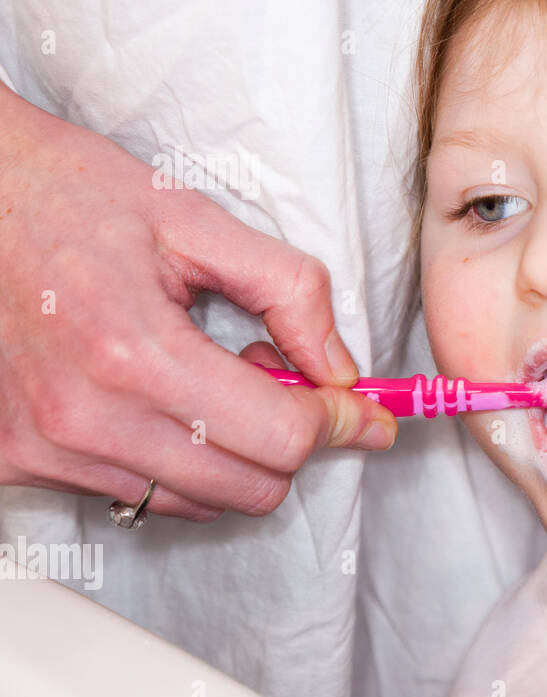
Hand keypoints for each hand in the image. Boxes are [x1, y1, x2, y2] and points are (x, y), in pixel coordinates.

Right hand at [0, 88, 397, 520]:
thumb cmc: (63, 194)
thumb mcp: (192, 220)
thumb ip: (288, 292)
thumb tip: (342, 369)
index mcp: (134, 353)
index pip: (281, 439)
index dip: (338, 422)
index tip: (361, 411)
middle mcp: (83, 419)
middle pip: (250, 488)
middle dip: (287, 438)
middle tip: (274, 377)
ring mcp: (41, 450)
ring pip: (197, 502)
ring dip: (229, 452)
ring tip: (205, 378)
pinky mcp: (12, 462)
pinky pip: (133, 493)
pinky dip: (170, 460)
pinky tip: (156, 398)